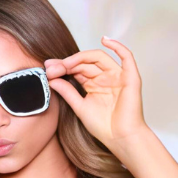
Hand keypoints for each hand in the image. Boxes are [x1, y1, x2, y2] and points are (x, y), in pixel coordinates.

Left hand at [44, 38, 148, 157]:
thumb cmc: (103, 127)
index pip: (77, 69)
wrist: (120, 138)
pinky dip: (118, 46)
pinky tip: (105, 39)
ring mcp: (117, 76)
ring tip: (66, 62)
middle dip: (67, 63)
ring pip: (99, 58)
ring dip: (81, 57)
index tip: (47, 69)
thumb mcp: (79, 107)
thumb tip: (51, 79)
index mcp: (93, 84)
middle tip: (51, 67)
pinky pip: (127, 57)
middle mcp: (105, 78)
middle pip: (85, 62)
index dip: (62, 67)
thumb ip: (67, 92)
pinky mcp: (130, 77)